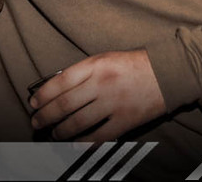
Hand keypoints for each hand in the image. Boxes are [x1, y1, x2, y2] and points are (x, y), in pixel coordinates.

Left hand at [28, 50, 165, 141]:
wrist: (168, 73)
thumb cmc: (132, 64)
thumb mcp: (105, 58)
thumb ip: (82, 72)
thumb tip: (55, 88)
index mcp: (95, 64)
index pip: (60, 82)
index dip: (43, 95)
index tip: (33, 102)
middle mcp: (102, 84)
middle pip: (65, 104)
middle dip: (46, 116)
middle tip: (36, 122)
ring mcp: (113, 104)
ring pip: (78, 122)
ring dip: (60, 131)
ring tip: (53, 134)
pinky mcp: (125, 121)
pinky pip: (98, 136)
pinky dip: (83, 143)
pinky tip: (73, 144)